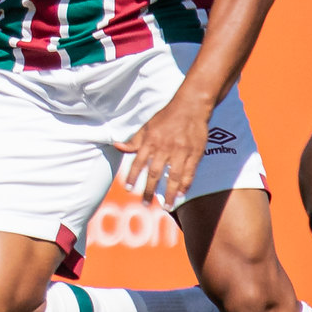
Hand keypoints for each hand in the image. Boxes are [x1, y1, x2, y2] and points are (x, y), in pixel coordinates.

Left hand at [115, 90, 211, 206]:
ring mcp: (181, 151)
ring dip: (169, 193)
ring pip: (174, 177)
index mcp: (151, 140)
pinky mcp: (195, 153)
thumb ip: (134, 140)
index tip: (129, 189)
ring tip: (166, 206)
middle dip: (149, 190)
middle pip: (155, 173)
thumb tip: (117, 146)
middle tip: (145, 204)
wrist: (191, 106)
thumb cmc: (167, 116)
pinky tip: (181, 194)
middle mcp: (165, 147)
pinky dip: (185, 185)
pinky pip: (190, 172)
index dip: (132, 176)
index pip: (138, 162)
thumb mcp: (147, 126)